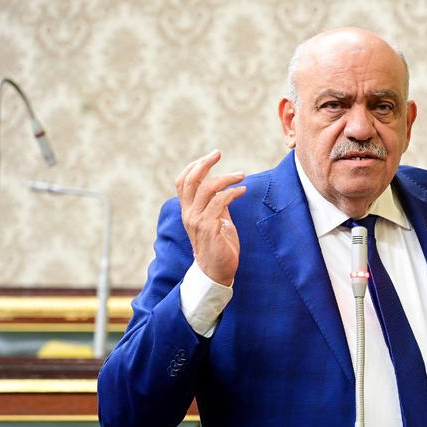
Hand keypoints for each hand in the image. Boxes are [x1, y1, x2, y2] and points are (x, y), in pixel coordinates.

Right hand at [175, 150, 246, 285]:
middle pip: (190, 180)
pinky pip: (220, 202)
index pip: (183, 182)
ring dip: (226, 178)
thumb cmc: (219, 247)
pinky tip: (242, 191)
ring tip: (241, 176)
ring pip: (207, 189)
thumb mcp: (218, 221)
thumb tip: (225, 189)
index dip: (194, 166)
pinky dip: (232, 192)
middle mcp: (189, 214)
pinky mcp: (210, 228)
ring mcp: (198, 221)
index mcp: (188, 211)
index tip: (211, 156)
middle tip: (218, 153)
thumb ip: (218, 206)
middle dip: (204, 163)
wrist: (217, 272)